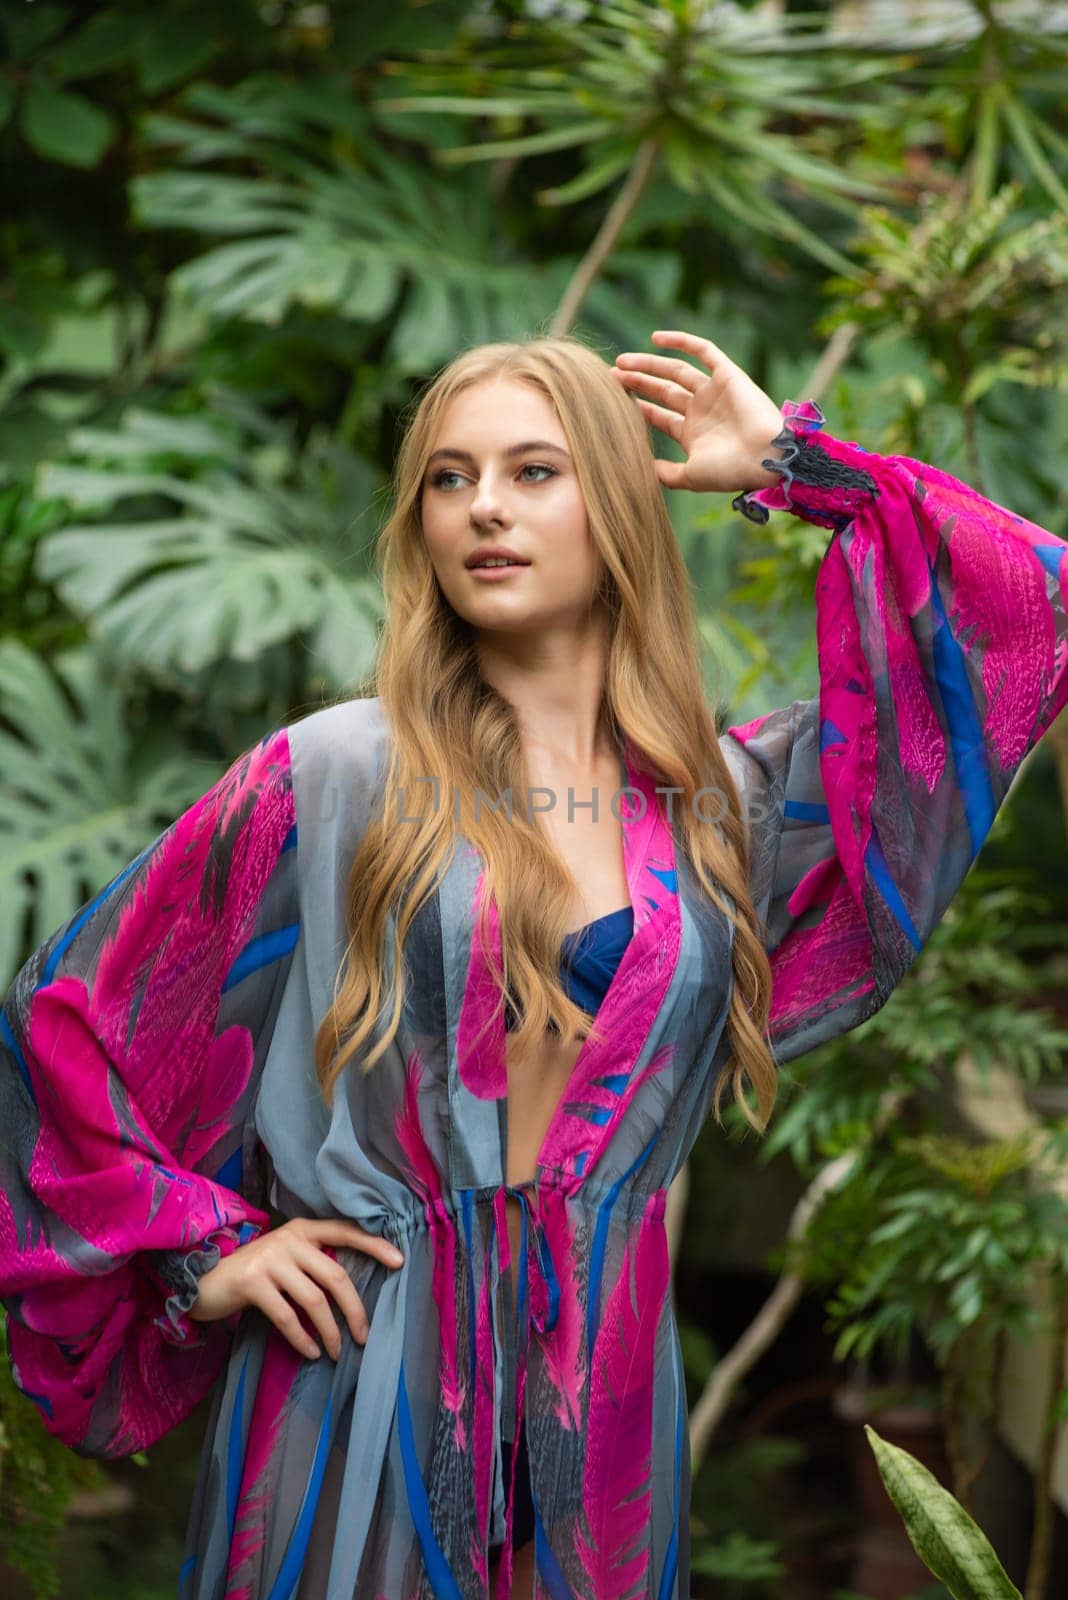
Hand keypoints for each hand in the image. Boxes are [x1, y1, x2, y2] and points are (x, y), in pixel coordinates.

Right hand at [188, 1216, 404, 1360]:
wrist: (206, 1279)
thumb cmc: (256, 1273)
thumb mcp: (287, 1259)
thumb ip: (313, 1263)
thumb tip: (352, 1295)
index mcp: (303, 1229)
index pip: (345, 1231)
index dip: (374, 1245)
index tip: (400, 1262)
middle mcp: (289, 1239)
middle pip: (335, 1276)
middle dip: (354, 1309)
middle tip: (363, 1336)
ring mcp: (270, 1259)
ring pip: (314, 1300)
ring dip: (330, 1331)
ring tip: (337, 1352)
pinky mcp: (253, 1282)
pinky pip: (287, 1316)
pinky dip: (303, 1338)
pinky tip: (312, 1352)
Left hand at [610, 329, 786, 494]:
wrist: (766, 457)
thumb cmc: (730, 472)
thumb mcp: (690, 476)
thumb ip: (666, 473)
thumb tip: (640, 469)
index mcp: (693, 434)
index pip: (659, 416)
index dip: (637, 407)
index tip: (611, 401)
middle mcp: (702, 410)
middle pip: (663, 390)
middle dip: (637, 382)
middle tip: (611, 375)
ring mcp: (714, 391)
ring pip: (676, 370)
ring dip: (649, 364)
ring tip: (622, 362)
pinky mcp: (728, 374)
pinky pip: (703, 351)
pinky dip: (681, 342)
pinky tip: (655, 339)